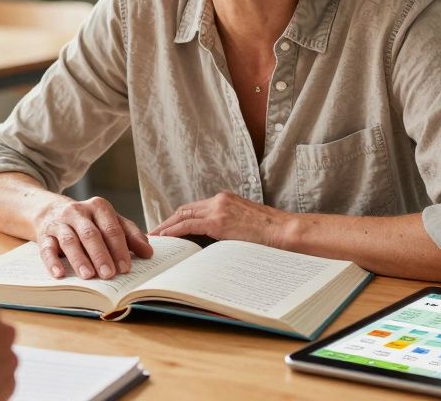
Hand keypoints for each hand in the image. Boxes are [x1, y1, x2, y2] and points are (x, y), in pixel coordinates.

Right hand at [36, 195, 152, 279]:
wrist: (51, 210)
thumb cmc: (88, 221)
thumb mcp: (110, 221)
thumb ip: (130, 235)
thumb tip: (148, 252)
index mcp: (98, 207)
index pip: (111, 228)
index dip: (119, 248)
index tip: (125, 268)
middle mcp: (78, 212)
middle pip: (90, 234)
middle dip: (100, 255)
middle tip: (109, 274)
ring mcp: (60, 223)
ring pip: (70, 240)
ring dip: (79, 259)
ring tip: (88, 276)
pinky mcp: (44, 235)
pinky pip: (46, 248)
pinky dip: (52, 262)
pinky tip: (59, 274)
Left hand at [150, 191, 290, 246]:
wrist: (285, 231)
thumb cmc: (271, 232)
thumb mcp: (246, 224)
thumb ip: (229, 226)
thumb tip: (217, 241)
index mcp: (226, 199)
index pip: (195, 208)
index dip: (180, 217)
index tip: (169, 226)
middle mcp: (219, 200)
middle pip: (185, 209)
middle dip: (169, 221)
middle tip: (156, 232)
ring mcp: (218, 209)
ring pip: (182, 215)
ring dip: (167, 226)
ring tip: (156, 237)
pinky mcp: (218, 221)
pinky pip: (188, 225)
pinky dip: (174, 231)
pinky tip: (166, 238)